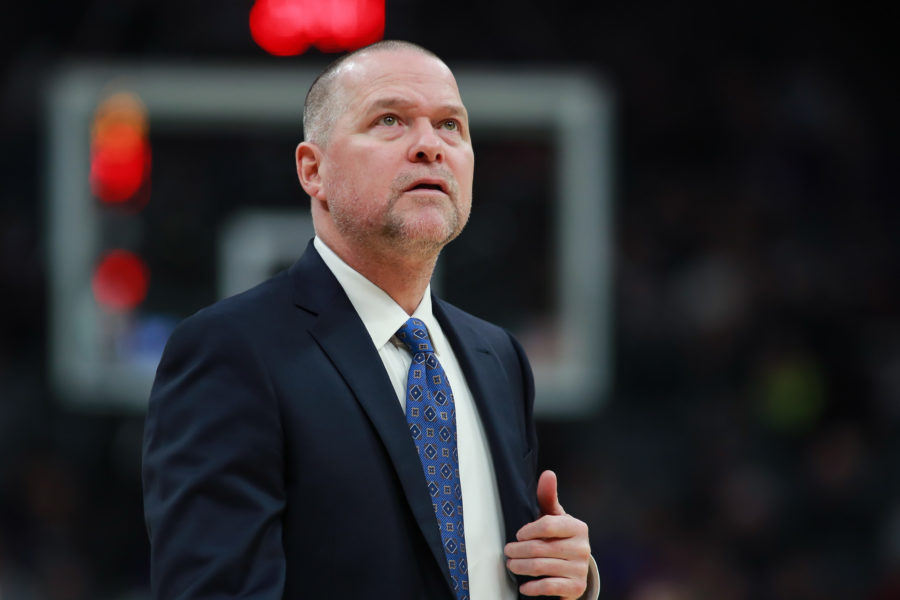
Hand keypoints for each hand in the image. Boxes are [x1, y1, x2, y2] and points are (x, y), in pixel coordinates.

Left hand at [505, 470, 590, 598]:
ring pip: (541, 567)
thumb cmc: (560, 538)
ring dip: (520, 566)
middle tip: (508, 551)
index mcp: (577, 527)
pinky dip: (533, 587)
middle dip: (518, 550)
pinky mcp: (575, 587)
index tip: (518, 535)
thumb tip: (548, 474)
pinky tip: (524, 586)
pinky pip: (549, 587)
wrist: (576, 567)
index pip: (547, 525)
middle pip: (541, 548)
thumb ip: (548, 496)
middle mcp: (582, 548)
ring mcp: (579, 569)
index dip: (528, 530)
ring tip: (511, 564)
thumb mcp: (555, 517)